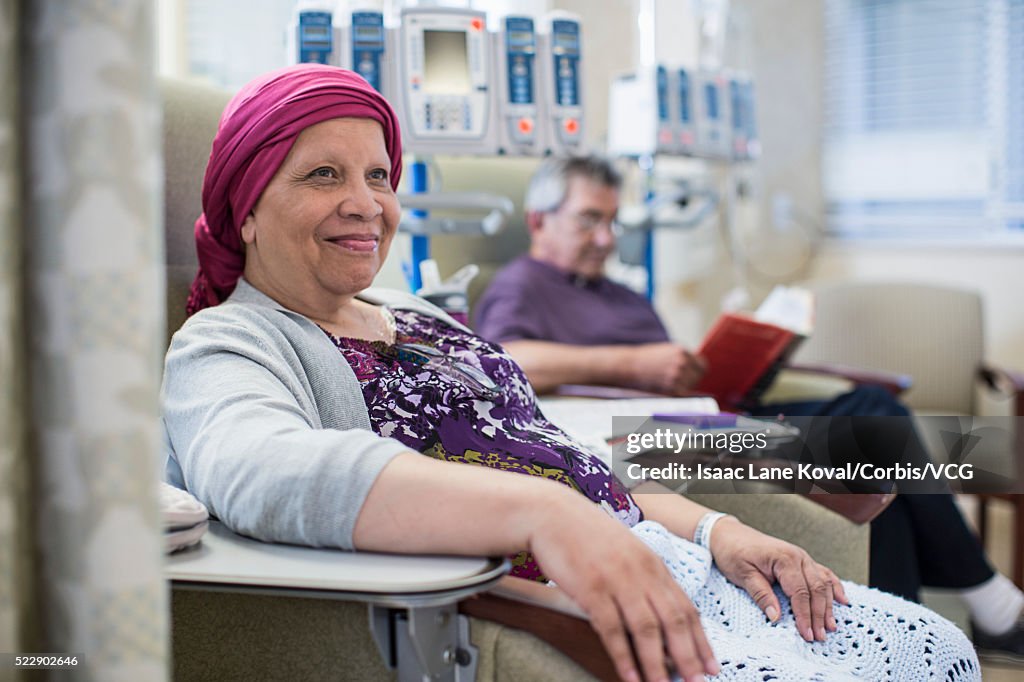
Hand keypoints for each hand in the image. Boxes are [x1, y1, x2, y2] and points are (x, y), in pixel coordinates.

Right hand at [530, 494, 718, 681]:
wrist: (553, 514)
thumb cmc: (587, 534)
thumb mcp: (627, 550)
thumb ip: (645, 578)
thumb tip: (660, 614)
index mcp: (653, 564)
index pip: (686, 607)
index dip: (701, 640)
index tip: (711, 665)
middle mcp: (641, 572)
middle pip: (674, 620)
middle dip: (689, 656)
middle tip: (697, 681)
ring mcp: (617, 580)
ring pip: (647, 629)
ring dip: (658, 664)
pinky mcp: (592, 588)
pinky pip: (612, 629)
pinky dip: (623, 657)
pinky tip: (630, 677)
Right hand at [627, 343, 707, 395]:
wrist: (630, 365)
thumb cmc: (647, 358)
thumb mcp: (667, 350)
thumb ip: (683, 357)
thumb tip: (698, 367)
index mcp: (681, 351)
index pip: (702, 365)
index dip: (697, 371)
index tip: (693, 374)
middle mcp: (681, 362)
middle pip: (698, 377)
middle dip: (691, 379)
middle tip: (678, 380)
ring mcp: (676, 375)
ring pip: (691, 386)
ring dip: (684, 386)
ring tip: (671, 382)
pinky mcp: (670, 387)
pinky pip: (683, 393)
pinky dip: (678, 393)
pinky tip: (669, 388)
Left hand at [709, 517, 848, 642]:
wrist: (729, 535)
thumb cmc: (733, 553)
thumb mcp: (742, 574)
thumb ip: (762, 595)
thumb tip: (776, 617)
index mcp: (784, 559)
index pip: (800, 593)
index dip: (805, 616)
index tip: (807, 635)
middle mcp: (798, 556)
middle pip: (816, 590)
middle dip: (820, 615)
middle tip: (820, 637)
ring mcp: (802, 557)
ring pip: (822, 583)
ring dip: (828, 606)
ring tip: (831, 627)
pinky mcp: (801, 560)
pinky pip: (823, 573)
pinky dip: (833, 587)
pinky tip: (842, 600)